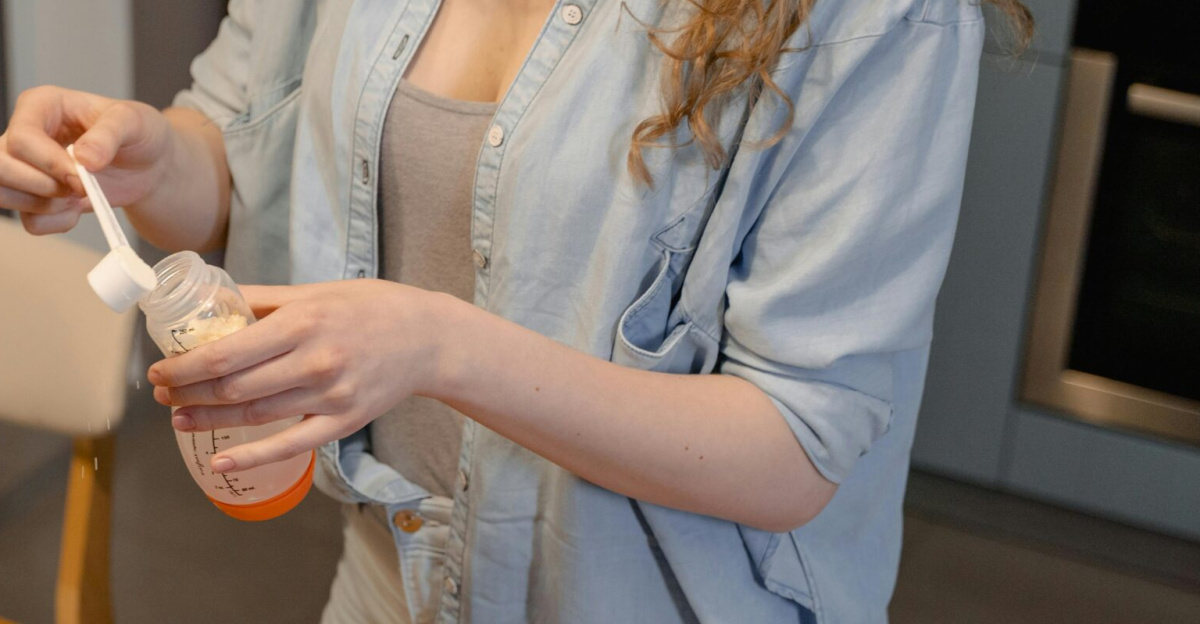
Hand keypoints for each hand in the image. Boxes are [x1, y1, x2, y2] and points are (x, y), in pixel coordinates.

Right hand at [0, 86, 172, 233]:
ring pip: (4, 194)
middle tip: (80, 188)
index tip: (83, 175)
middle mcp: (24, 134)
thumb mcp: (133, 121)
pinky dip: (56, 222)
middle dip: (42, 187)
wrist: (149, 163)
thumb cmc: (138, 133)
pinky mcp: (34, 195)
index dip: (50, 164)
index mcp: (41, 106)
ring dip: (47, 206)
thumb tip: (84, 158)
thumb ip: (109, 134)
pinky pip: (30, 221)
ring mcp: (24, 167)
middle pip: (0, 168)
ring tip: (80, 195)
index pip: (21, 139)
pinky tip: (77, 208)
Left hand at [148, 279, 458, 472]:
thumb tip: (212, 302)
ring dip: (208, 419)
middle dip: (186, 392)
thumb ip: (263, 300)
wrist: (428, 338)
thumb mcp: (316, 292)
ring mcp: (329, 395)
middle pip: (232, 387)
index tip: (158, 368)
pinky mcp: (343, 420)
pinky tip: (220, 463)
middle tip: (161, 392)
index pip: (226, 352)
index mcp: (302, 323)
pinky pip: (290, 445)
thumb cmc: (372, 308)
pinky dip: (252, 458)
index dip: (183, 366)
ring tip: (179, 417)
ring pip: (254, 415)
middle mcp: (314, 361)